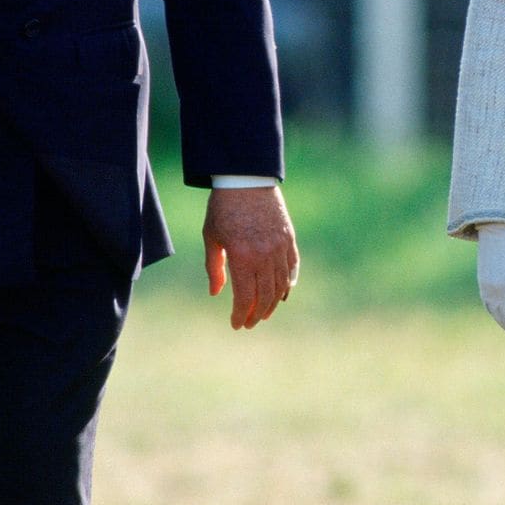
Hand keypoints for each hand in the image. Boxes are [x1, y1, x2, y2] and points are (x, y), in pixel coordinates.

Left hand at [202, 186, 299, 329]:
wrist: (246, 179)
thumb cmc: (223, 208)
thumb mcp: (211, 237)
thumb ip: (215, 268)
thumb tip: (216, 293)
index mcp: (242, 257)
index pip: (245, 298)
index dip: (241, 315)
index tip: (236, 324)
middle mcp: (264, 255)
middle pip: (265, 296)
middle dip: (257, 314)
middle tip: (250, 323)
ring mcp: (280, 247)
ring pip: (281, 285)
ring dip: (273, 303)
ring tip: (265, 313)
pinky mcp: (289, 239)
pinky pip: (292, 268)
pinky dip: (289, 283)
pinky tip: (284, 294)